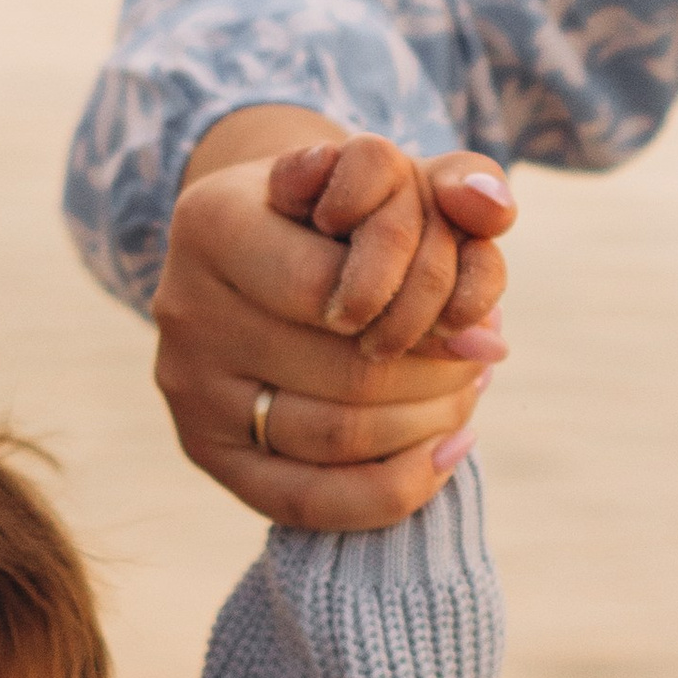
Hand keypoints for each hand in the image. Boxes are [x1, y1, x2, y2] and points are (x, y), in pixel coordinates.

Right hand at [151, 106, 513, 530]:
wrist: (255, 245)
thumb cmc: (342, 214)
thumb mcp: (396, 177)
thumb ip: (458, 179)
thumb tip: (492, 209)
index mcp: (215, 220)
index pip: (341, 288)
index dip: (428, 312)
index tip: (480, 317)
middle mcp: (185, 304)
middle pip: (348, 372)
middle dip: (440, 376)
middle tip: (483, 360)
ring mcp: (188, 385)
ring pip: (335, 438)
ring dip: (427, 425)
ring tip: (464, 395)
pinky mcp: (202, 448)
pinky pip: (306, 501)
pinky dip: (395, 488)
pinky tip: (447, 451)